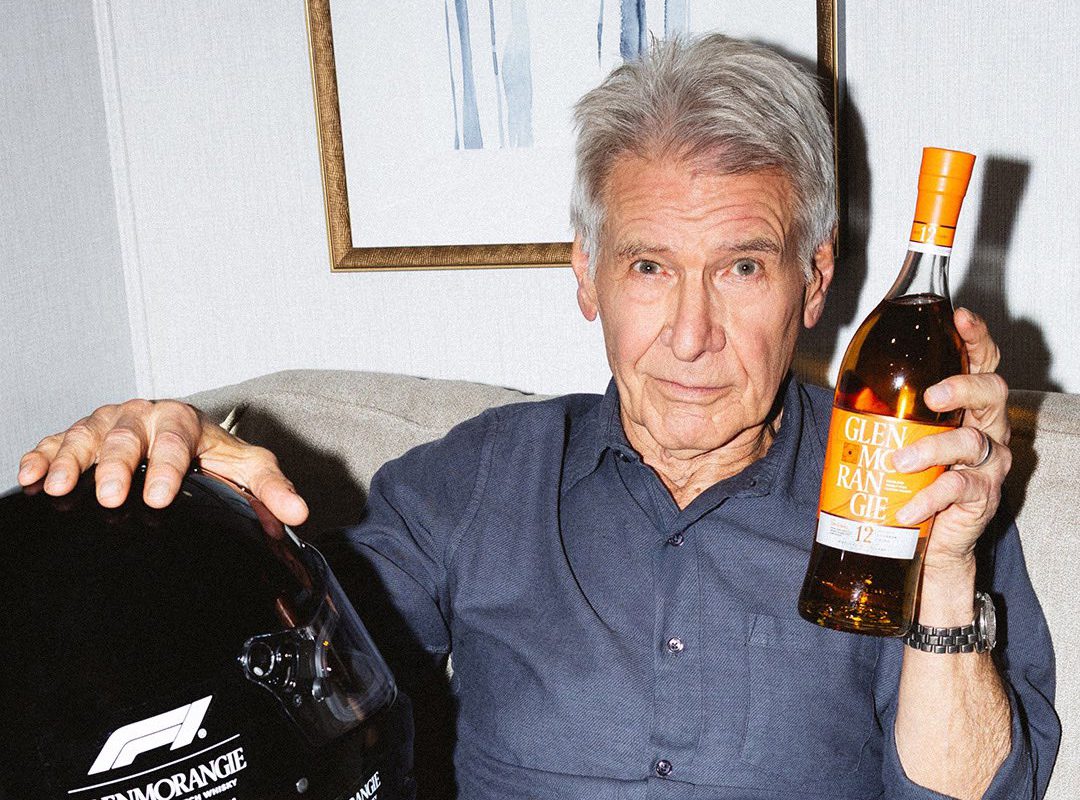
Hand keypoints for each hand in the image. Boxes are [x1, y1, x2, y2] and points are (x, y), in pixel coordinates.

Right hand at [17, 399, 308, 525]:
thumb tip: (300, 513)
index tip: (159, 496)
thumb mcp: (248, 468)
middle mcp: (143, 417)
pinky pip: (55, 442)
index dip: (168, 467)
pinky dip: (40, 456)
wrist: (184, 438)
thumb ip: (272, 488)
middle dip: (115, 465)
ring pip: (85, 436)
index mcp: (183, 421)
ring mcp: (108, 424)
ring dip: (69, 461)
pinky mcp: (81, 437)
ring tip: (55, 487)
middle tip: (109, 496)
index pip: (177, 442)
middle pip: (126, 437)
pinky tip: (30, 477)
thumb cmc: (214, 455)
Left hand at [891, 308, 1010, 575]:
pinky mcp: (982, 496)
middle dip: (964, 386)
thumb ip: (879, 407)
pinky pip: (960, 490)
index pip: (980, 360)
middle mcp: (985, 426)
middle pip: (992, 391)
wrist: (923, 537)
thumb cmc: (909, 476)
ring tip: (898, 462)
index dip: (975, 336)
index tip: (959, 317)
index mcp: (965, 402)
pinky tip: (906, 508)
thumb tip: (838, 381)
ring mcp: (987, 462)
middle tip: (932, 394)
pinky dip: (928, 497)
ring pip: (971, 441)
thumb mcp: (895, 435)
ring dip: (931, 449)